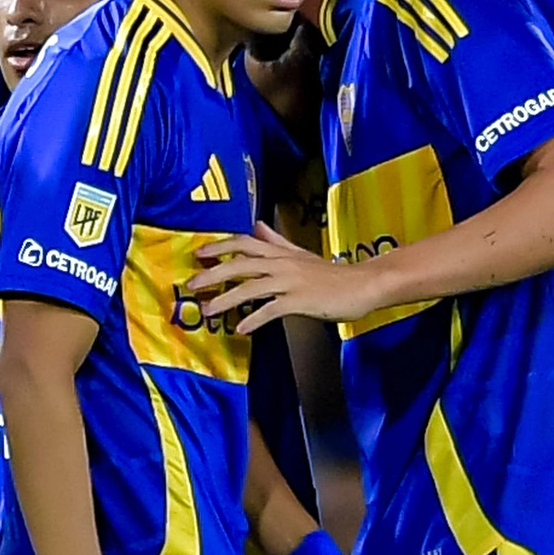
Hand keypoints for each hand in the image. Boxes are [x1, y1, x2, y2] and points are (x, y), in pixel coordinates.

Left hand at [195, 222, 384, 331]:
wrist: (362, 284)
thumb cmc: (330, 273)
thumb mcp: (300, 253)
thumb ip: (276, 241)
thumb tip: (256, 225)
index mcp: (280, 253)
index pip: (244, 243)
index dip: (220, 247)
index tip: (199, 254)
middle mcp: (282, 264)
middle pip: (240, 264)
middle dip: (213, 274)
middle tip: (191, 285)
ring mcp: (290, 282)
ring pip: (250, 288)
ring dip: (226, 300)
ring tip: (208, 310)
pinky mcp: (299, 301)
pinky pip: (271, 310)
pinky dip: (254, 319)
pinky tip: (241, 329)